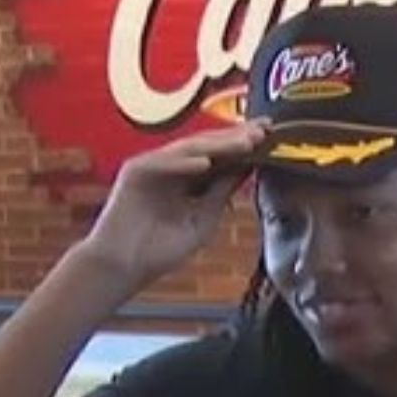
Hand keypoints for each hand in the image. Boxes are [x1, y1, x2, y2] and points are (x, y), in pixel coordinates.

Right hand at [74, 120, 265, 291]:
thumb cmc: (161, 249)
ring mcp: (153, 166)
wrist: (124, 267)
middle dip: (236, 138)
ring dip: (218, 146)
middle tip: (265, 130)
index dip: (244, 146)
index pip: (220, 156)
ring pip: (189, 150)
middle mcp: (172, 167)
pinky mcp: (135, 171)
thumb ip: (222, 191)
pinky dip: (184, 163)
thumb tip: (249, 166)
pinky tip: (206, 162)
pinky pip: (163, 163)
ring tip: (245, 142)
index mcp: (189, 177)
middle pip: (208, 146)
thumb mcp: (204, 218)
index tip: (272, 138)